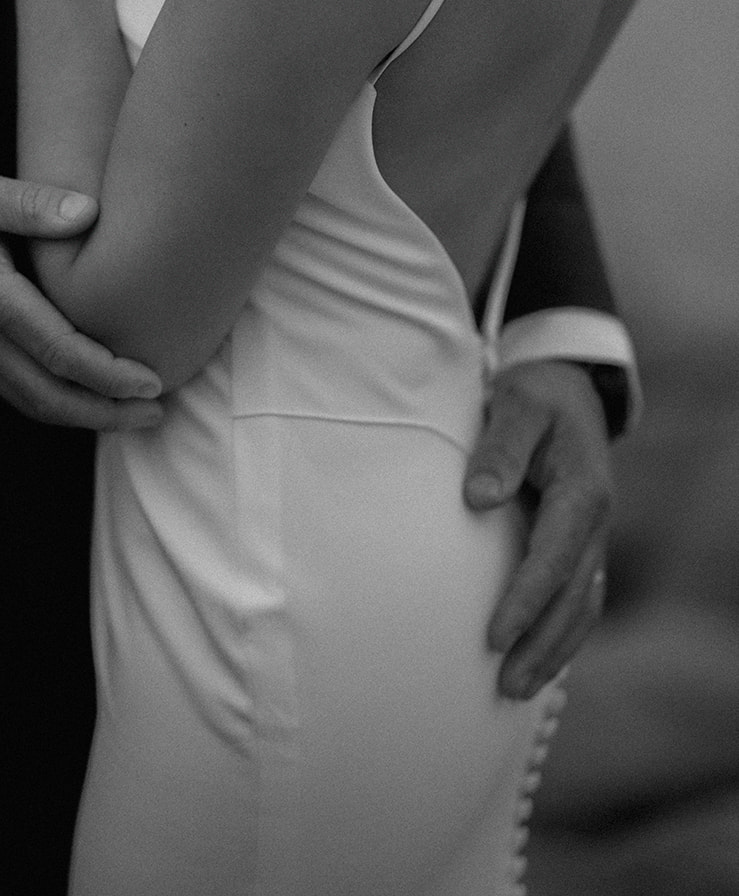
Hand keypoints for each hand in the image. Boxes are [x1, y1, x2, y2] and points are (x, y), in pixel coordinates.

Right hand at [0, 164, 163, 430]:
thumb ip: (32, 204)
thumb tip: (89, 212)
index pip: (59, 352)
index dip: (109, 375)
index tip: (152, 380)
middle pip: (49, 398)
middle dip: (106, 414)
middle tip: (156, 413)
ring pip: (31, 403)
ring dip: (84, 416)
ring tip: (132, 414)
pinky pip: (15, 391)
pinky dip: (56, 402)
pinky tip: (85, 395)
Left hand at [464, 359, 613, 698]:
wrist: (567, 385)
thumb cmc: (536, 394)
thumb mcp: (517, 405)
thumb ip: (499, 449)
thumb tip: (478, 499)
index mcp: (583, 492)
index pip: (554, 560)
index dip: (526, 601)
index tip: (494, 635)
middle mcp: (596, 522)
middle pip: (573, 597)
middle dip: (541, 644)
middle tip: (505, 685)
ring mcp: (593, 536)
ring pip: (581, 605)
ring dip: (553, 649)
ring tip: (516, 688)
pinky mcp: (580, 542)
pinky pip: (577, 596)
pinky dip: (560, 633)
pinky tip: (534, 659)